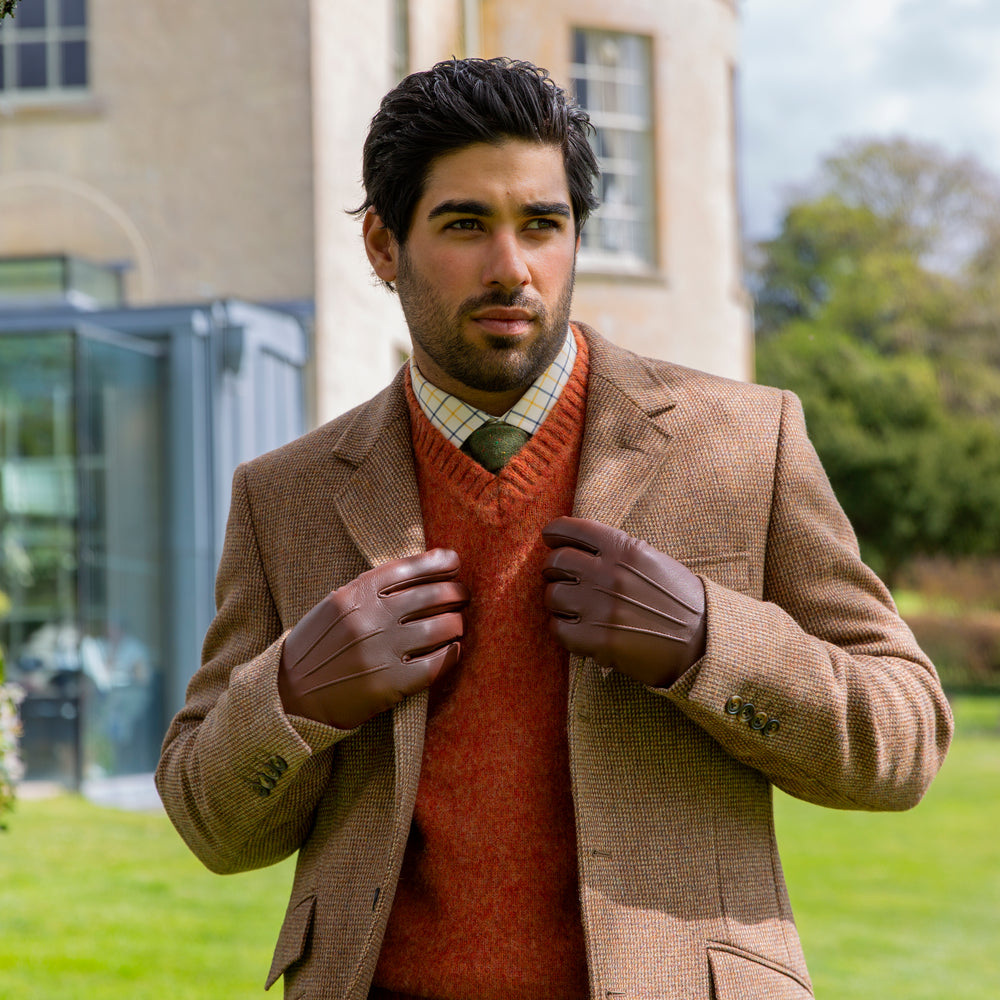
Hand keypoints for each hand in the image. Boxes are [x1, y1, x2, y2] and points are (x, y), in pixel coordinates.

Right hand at [278, 549, 469, 727]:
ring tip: (457, 624)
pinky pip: (437, 663)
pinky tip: (453, 651)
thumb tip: (426, 570)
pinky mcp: (390, 683)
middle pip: (433, 594)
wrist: (289, 694)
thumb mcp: (337, 606)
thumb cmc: (320, 646)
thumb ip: (373, 589)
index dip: (440, 562)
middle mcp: (370, 617)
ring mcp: (381, 650)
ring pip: (442, 627)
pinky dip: (452, 654)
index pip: (411, 566)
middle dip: (456, 592)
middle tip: (461, 596)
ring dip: (457, 623)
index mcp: (356, 593)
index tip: (454, 562)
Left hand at [541, 517, 705, 687]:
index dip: (554, 533)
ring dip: (557, 601)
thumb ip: (616, 551)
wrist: (703, 641)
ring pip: (552, 595)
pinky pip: (558, 629)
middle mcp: (609, 574)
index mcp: (624, 548)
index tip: (550, 538)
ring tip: (570, 607)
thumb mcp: (652, 560)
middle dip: (553, 570)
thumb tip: (578, 547)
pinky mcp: (598, 640)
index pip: (572, 529)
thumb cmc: (680, 600)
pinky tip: (575, 628)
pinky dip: (562, 628)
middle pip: (556, 562)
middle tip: (560, 578)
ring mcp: (601, 607)